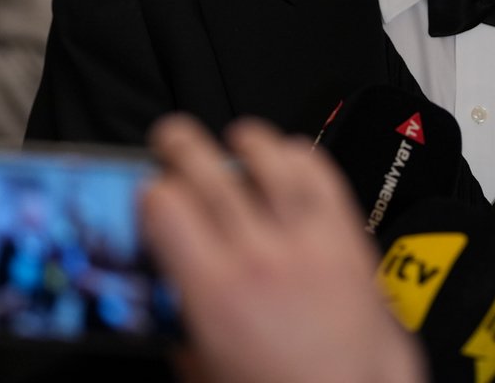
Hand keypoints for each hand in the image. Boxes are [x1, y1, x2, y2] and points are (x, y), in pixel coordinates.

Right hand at [142, 115, 424, 382]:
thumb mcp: (205, 369)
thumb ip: (184, 327)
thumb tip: (173, 297)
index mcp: (215, 292)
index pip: (167, 209)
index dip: (149, 191)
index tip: (146, 189)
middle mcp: (260, 256)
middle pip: (212, 176)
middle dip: (183, 146)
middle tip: (171, 135)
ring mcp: (308, 243)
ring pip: (274, 165)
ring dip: (249, 141)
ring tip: (236, 135)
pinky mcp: (348, 240)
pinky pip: (324, 179)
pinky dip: (304, 158)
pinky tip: (291, 153)